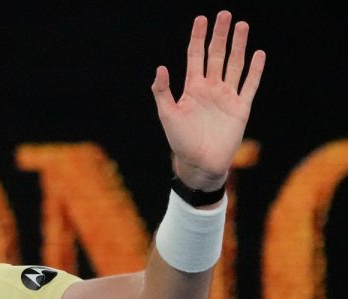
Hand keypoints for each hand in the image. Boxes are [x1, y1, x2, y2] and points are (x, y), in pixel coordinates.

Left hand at [151, 10, 265, 190]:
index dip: (198, 38)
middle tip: (225, 14)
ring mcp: (226, 97)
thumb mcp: (167, 115)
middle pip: (216, 55)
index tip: (201, 19)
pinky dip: (255, 70)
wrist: (200, 163)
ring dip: (239, 46)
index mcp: (192, 88)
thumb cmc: (180, 141)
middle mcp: (210, 88)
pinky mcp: (240, 108)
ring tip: (242, 26)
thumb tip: (160, 68)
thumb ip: (163, 92)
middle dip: (220, 35)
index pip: (195, 56)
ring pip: (234, 65)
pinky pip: (250, 85)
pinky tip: (258, 54)